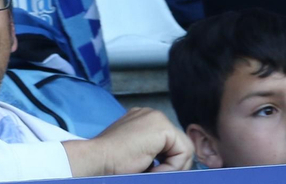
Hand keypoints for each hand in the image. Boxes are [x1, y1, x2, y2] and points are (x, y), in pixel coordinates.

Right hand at [64, 107, 193, 175]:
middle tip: (154, 172)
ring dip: (172, 167)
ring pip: (185, 150)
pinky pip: (183, 153)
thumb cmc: (112, 158)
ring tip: (151, 170)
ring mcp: (158, 118)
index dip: (168, 161)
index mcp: (144, 118)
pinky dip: (172, 167)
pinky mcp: (163, 128)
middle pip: (181, 144)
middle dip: (173, 164)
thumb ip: (154, 149)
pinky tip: (152, 168)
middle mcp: (152, 114)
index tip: (153, 170)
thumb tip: (178, 163)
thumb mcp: (137, 150)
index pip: (172, 142)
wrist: (99, 157)